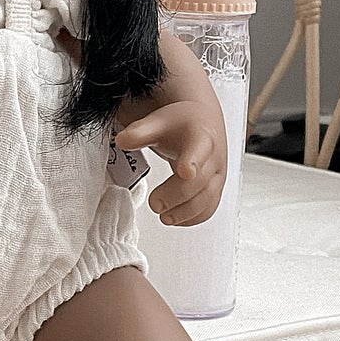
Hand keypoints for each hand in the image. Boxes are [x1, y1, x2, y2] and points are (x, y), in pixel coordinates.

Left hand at [115, 100, 225, 225]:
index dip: (193, 161)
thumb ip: (140, 132)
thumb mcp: (159, 122)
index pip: (199, 149)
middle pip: (200, 182)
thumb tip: (122, 141)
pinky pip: (209, 208)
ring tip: (163, 216)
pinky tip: (175, 218)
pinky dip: (192, 218)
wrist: (201, 123)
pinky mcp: (215, 189)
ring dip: (185, 212)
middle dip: (177, 196)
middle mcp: (213, 158)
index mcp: (200, 137)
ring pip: (206, 199)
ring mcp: (216, 175)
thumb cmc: (181, 125)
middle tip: (155, 204)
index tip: (185, 171)